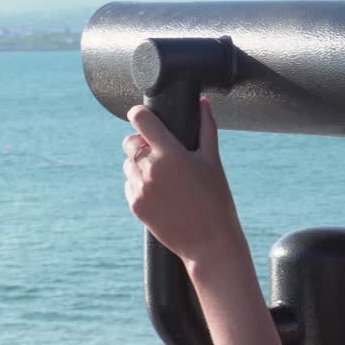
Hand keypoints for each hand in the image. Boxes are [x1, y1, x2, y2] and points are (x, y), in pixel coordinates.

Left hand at [123, 98, 245, 266]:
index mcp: (170, 154)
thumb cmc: (216, 200)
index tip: (142, 116)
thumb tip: (203, 103)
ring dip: (139, 164)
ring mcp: (140, 188)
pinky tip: (162, 193)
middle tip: (159, 151)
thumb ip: (206, 128)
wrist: (209, 242)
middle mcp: (150, 168)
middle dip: (140, 142)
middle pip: (129, 142)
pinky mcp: (135, 205)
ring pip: (128, 164)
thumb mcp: (213, 162)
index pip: (140, 120)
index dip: (139, 114)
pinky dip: (140, 184)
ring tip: (164, 176)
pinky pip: (130, 184)